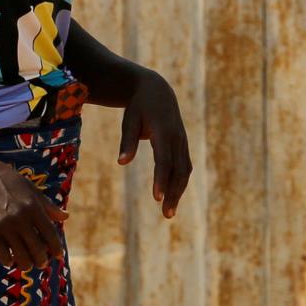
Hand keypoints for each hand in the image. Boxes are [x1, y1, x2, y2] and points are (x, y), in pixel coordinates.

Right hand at [0, 152, 67, 271]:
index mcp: (34, 207)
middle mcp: (21, 217)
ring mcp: (4, 225)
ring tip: (26, 265)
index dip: (56, 248)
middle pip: (37, 248)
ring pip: (20, 255)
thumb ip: (48, 206)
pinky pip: (2, 253)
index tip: (58, 255)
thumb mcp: (32, 190)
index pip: (50, 234)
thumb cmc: (8, 183)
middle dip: (41, 260)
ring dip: (25, 264)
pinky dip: (8, 260)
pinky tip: (9, 260)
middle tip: (41, 263)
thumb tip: (66, 217)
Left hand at [117, 69, 192, 218]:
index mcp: (163, 132)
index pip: (164, 160)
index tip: (156, 197)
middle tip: (166, 214)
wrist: (157, 90)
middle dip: (173, 193)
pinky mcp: (182, 145)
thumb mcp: (129, 120)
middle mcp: (177, 138)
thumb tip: (121, 162)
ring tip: (169, 213)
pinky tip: (173, 198)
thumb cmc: (138, 106)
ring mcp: (182, 142)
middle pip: (178, 170)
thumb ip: (127, 141)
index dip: (161, 179)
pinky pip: (184, 167)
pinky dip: (180, 183)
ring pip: (184, 171)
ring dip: (178, 192)